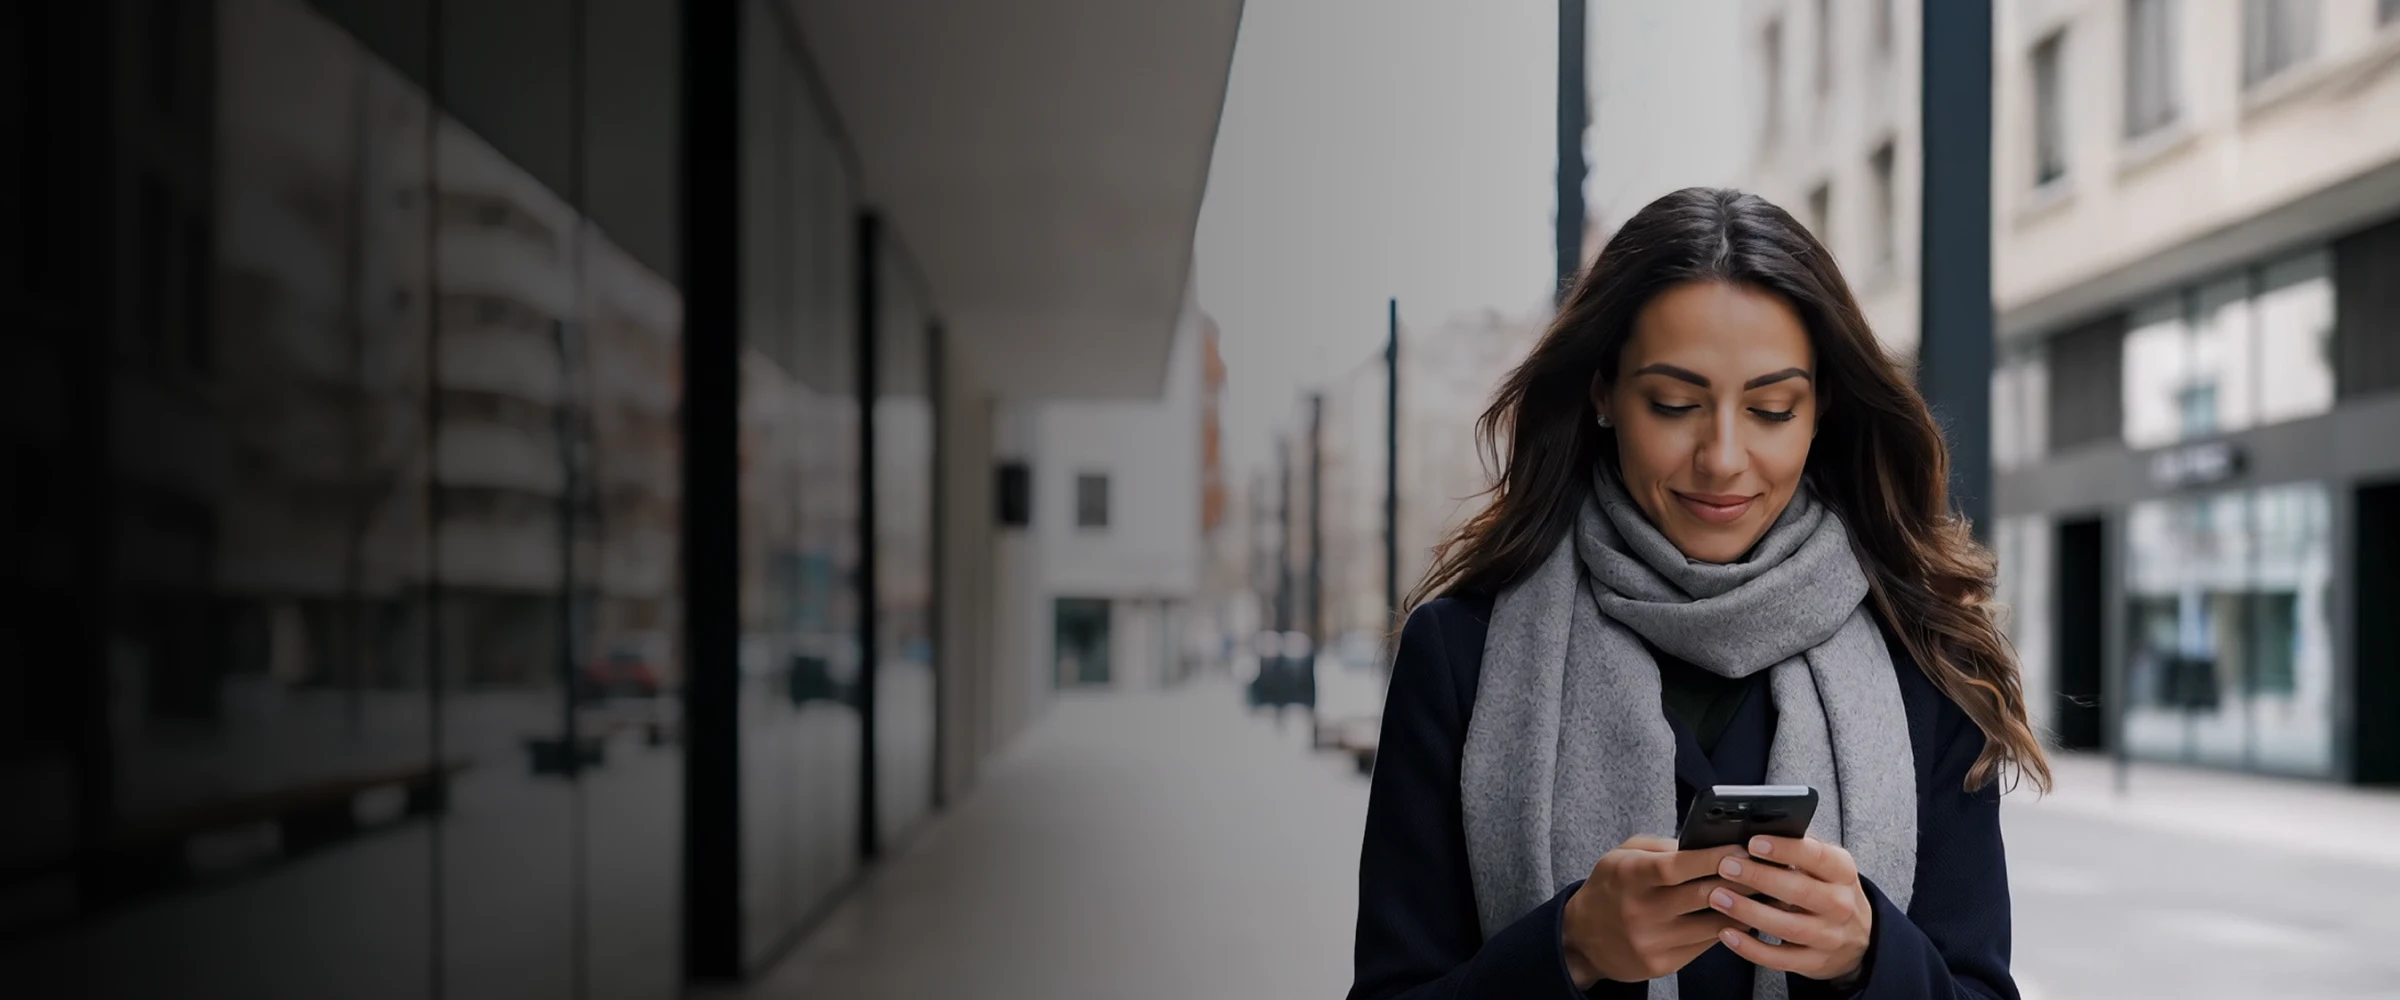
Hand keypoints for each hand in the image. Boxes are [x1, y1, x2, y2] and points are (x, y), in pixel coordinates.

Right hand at [1561, 835, 1749, 988]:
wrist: (1582, 937)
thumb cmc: (1610, 887)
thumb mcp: (1623, 854)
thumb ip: (1662, 847)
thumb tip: (1706, 844)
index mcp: (1629, 876)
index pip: (1678, 866)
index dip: (1714, 857)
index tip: (1744, 849)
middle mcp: (1639, 911)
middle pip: (1703, 896)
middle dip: (1741, 882)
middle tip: (1768, 871)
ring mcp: (1651, 941)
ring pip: (1712, 925)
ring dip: (1744, 910)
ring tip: (1766, 896)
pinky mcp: (1662, 964)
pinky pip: (1705, 945)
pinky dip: (1727, 930)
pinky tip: (1742, 918)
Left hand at [1706, 835, 1874, 982]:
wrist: (1859, 937)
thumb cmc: (1829, 889)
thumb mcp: (1826, 865)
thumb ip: (1798, 848)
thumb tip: (1756, 827)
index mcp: (1842, 872)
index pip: (1817, 857)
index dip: (1785, 849)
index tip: (1754, 842)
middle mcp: (1840, 905)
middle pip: (1799, 892)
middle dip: (1759, 878)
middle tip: (1726, 866)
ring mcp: (1829, 937)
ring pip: (1787, 927)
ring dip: (1749, 912)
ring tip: (1717, 896)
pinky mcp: (1814, 963)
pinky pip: (1779, 959)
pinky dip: (1751, 948)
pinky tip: (1726, 932)